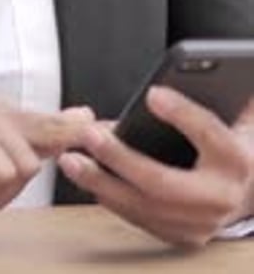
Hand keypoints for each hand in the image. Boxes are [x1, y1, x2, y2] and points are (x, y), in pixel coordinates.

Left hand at [58, 87, 253, 246]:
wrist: (245, 190)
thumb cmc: (228, 144)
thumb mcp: (229, 114)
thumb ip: (210, 95)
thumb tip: (182, 73)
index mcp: (236, 158)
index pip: (209, 133)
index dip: (182, 113)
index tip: (152, 93)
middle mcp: (221, 198)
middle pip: (163, 183)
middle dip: (120, 160)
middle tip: (89, 135)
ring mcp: (200, 223)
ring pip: (144, 207)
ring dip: (102, 183)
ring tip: (72, 158)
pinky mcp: (182, 236)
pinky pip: (140, 219)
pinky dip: (110, 197)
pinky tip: (88, 178)